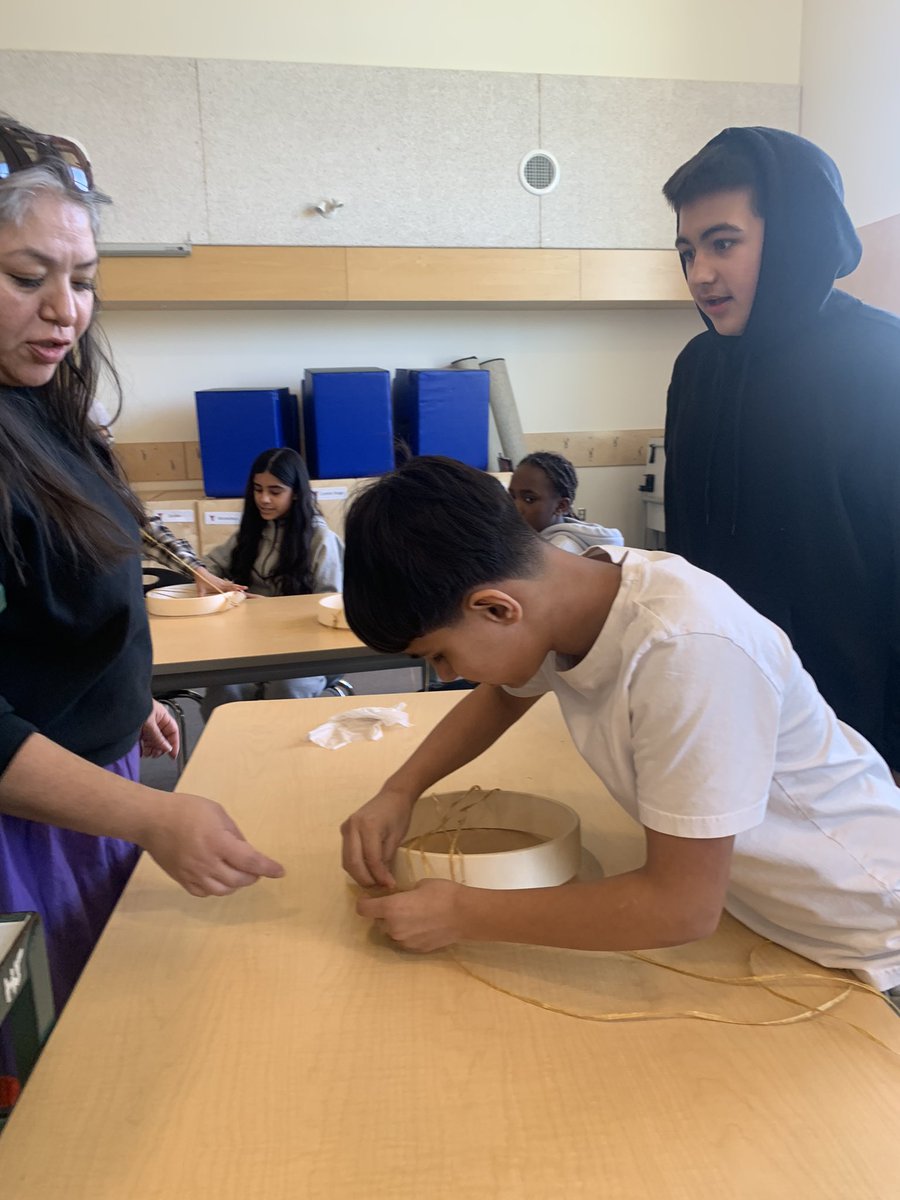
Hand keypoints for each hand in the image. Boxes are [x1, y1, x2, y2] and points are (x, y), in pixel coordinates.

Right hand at [140, 791, 284, 896]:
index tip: (280, 871)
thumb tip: (246, 850)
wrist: (152, 820)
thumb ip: (234, 833)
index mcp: (218, 842)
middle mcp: (206, 862)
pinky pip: (204, 892)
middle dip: (252, 876)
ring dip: (236, 884)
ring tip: (239, 873)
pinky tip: (219, 878)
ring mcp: (193, 874)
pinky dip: (217, 888)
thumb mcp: (217, 812)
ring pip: (223, 890)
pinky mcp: (181, 880)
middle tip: (257, 869)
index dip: (267, 868)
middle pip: (238, 880)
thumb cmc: (186, 810)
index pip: (249, 861)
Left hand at [141, 699, 179, 758]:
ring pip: (153, 740)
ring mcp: (146, 726)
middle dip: (161, 747)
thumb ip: (159, 738)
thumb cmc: (135, 707)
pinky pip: (143, 741)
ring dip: (152, 749)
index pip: (173, 731)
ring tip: (149, 753)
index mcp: (162, 716)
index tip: (173, 754)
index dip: (174, 743)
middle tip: (157, 754)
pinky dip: (143, 747)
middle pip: (163, 737)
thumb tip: (167, 748)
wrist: (119, 705)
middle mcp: (155, 721)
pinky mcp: (137, 730)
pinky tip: (142, 751)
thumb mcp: (150, 725)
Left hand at [193, 566, 245, 596]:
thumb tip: (199, 603)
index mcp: (219, 586)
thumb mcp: (200, 590)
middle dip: (240, 588)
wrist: (201, 572)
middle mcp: (222, 584)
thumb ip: (200, 597)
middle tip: (246, 590)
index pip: (229, 588)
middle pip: (233, 586)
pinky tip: (239, 588)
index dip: (236, 589)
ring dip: (239, 587)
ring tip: (245, 589)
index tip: (241, 590)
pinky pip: (230, 584)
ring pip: (233, 585)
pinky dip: (235, 586)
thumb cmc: (201, 581)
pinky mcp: (222, 582)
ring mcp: (223, 582)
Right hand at [341, 788, 415, 887]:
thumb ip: (387, 859)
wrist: (393, 795)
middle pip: (353, 862)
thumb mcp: (397, 837)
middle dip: (365, 879)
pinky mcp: (345, 830)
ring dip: (359, 875)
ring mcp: (346, 828)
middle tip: (379, 888)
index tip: (389, 886)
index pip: (371, 859)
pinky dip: (356, 866)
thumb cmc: (399, 814)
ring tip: (374, 882)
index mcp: (368, 826)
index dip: (379, 876)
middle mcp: (352, 827)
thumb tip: (383, 882)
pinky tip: (367, 872)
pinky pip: (347, 854)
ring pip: (347, 861)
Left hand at [357, 879, 465, 951]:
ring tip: (415, 915)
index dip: (364, 901)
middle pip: (378, 921)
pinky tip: (424, 925)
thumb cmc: (443, 893)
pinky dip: (409, 933)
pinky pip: (405, 940)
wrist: (466, 915)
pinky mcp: (416, 950)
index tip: (371, 896)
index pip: (363, 909)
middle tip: (400, 904)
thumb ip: (404, 893)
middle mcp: (393, 928)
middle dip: (385, 913)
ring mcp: (404, 942)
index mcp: (391, 908)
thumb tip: (401, 896)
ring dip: (397, 924)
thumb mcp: (420, 884)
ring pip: (392, 932)